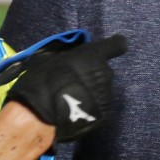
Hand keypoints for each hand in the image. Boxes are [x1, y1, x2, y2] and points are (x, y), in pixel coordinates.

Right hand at [5, 34, 126, 141]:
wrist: (42, 116)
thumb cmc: (43, 80)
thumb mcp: (49, 59)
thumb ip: (66, 56)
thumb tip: (66, 58)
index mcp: (94, 55)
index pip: (117, 44)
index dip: (113, 46)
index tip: (106, 50)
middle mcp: (105, 73)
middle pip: (104, 71)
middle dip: (92, 74)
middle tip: (74, 81)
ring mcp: (107, 96)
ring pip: (101, 90)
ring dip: (90, 92)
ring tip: (71, 100)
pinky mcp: (104, 115)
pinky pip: (98, 107)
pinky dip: (89, 108)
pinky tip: (74, 113)